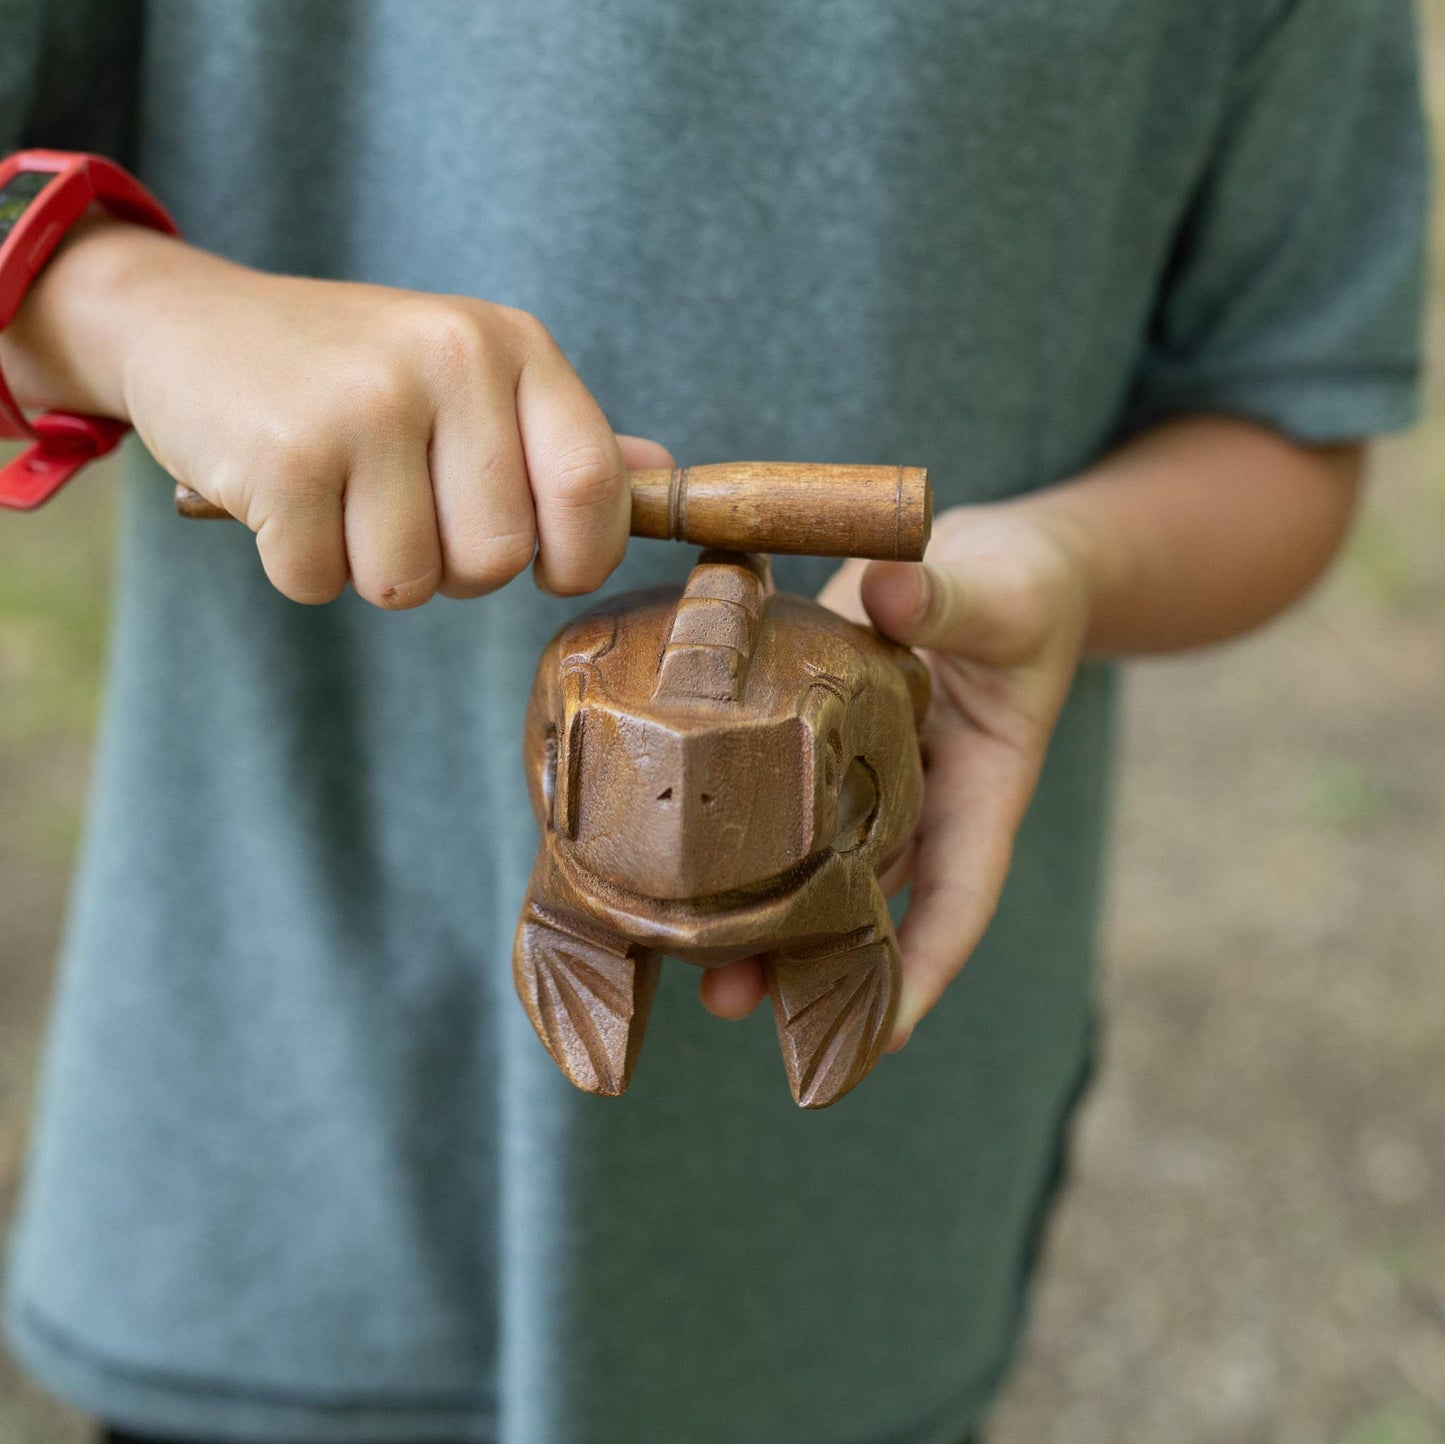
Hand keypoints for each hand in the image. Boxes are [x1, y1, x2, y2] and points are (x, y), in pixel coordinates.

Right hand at [12, 221, 669, 606]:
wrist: (190, 323)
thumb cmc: (351, 370)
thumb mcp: (469, 376)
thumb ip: (560, 436)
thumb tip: (657, 479)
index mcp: (511, 346)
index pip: (594, 489)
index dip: (581, 558)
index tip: (548, 567)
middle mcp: (450, 361)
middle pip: (499, 557)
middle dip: (452, 568)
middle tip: (403, 511)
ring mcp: (367, 405)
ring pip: (410, 585)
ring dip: (371, 568)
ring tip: (341, 497)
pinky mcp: (286, 456)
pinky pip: (322, 584)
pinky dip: (300, 566)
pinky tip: (286, 500)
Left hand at [699, 502, 1089, 1048]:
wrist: (986, 561)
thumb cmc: (1022, 591)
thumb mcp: (1004, 596)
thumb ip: (950, 603)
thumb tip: (892, 595)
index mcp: (979, 794)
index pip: (956, 901)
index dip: (919, 972)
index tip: (878, 1039)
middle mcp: (918, 803)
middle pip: (865, 903)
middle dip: (806, 963)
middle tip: (729, 999)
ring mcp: (866, 777)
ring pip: (812, 862)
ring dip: (756, 909)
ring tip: (683, 950)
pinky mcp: (819, 738)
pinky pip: (777, 792)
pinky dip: (737, 826)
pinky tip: (674, 846)